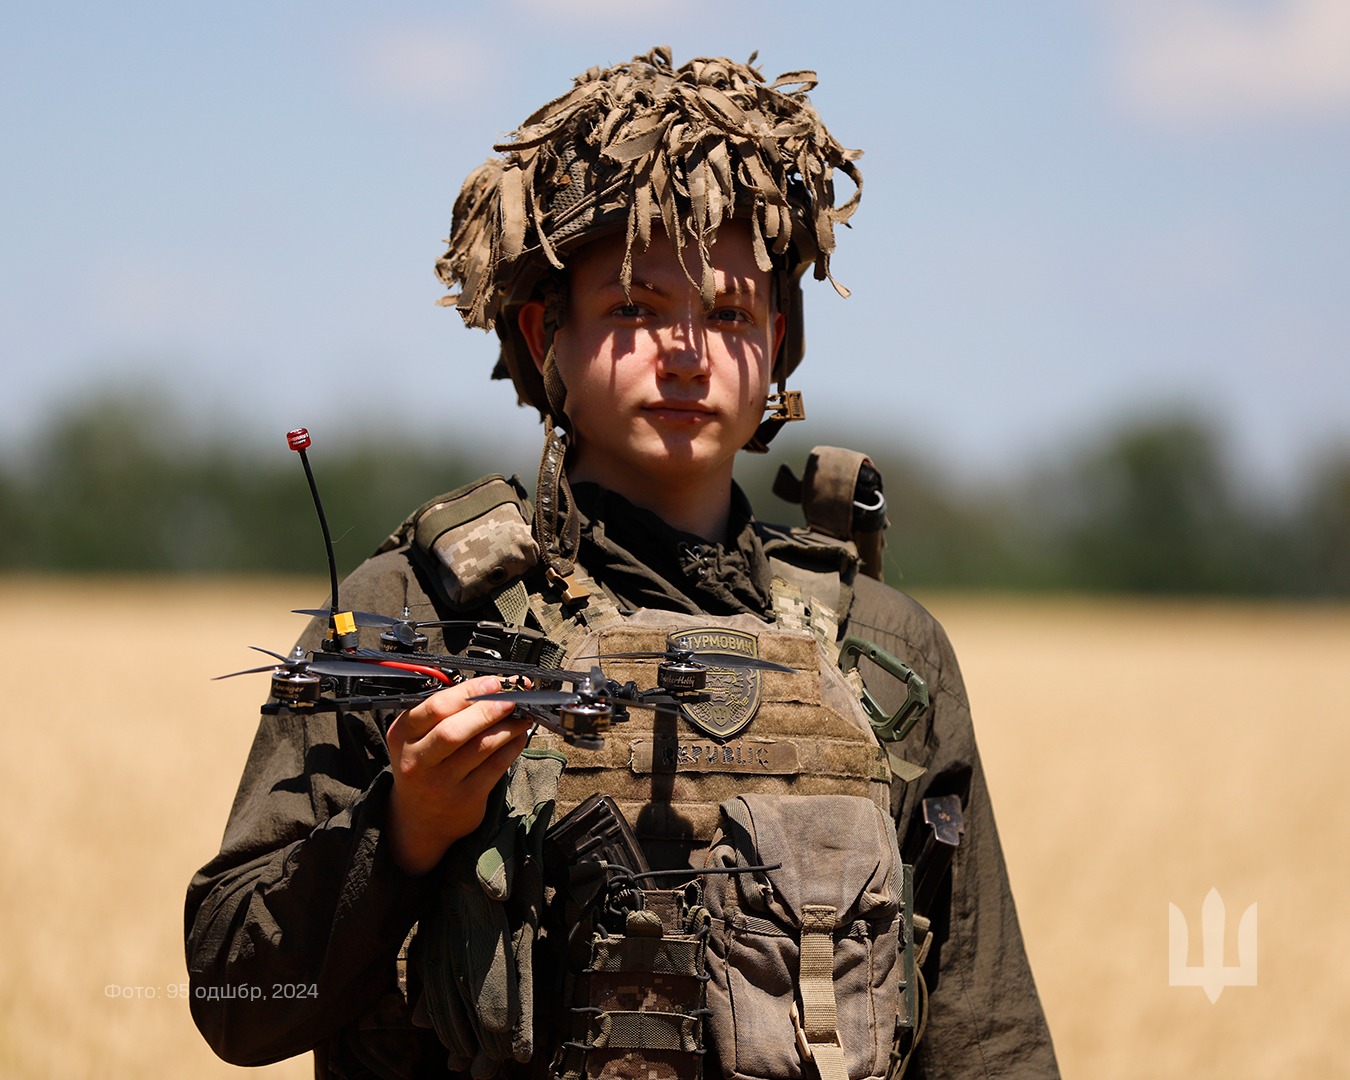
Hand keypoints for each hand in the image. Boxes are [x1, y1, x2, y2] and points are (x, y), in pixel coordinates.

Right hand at [384, 675, 531, 875]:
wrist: (420, 818)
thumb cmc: (424, 765)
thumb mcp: (418, 737)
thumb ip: (444, 713)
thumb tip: (490, 687)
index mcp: (402, 735)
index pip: (435, 708)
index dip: (469, 692)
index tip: (494, 682)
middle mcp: (417, 761)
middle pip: (455, 730)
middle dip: (489, 709)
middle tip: (512, 698)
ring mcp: (441, 783)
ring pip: (480, 747)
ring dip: (507, 727)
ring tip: (521, 715)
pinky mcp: (466, 799)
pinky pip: (495, 766)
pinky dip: (512, 747)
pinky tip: (519, 736)